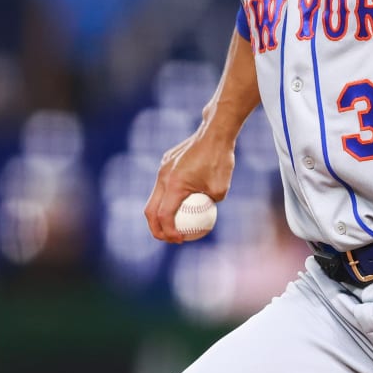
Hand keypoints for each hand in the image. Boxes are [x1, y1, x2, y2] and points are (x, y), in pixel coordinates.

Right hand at [143, 127, 235, 243]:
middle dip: (156, 229)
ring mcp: (162, 168)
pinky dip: (168, 196)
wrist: (214, 132)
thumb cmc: (220, 160)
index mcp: (174, 185)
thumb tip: (204, 217)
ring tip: (174, 224)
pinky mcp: (166, 162)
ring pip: (155, 196)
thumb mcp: (221, 190)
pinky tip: (183, 201)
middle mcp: (163, 177)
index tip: (180, 240)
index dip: (169, 232)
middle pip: (151, 210)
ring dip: (161, 213)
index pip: (164, 216)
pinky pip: (163, 183)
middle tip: (170, 238)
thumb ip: (209, 205)